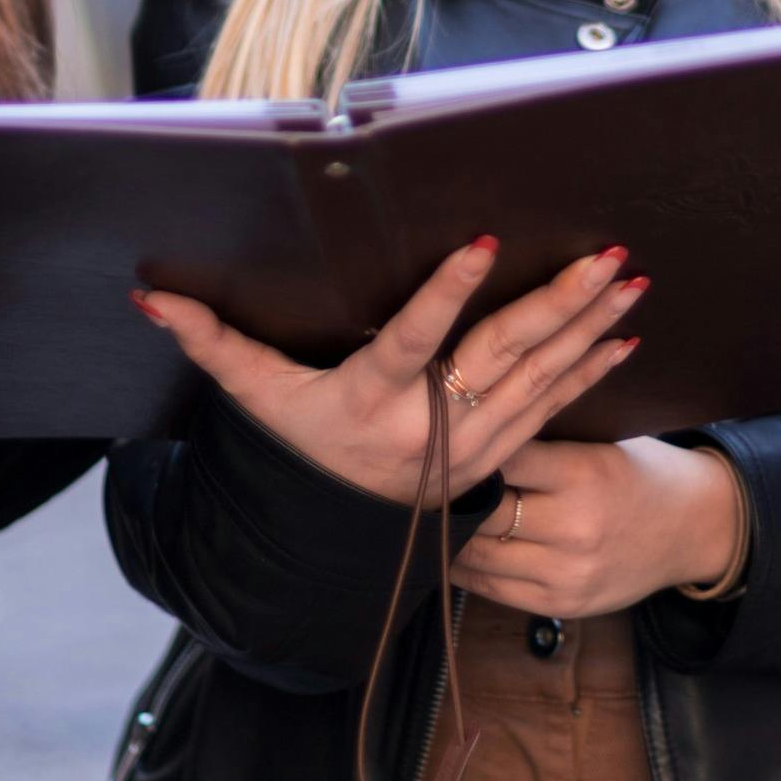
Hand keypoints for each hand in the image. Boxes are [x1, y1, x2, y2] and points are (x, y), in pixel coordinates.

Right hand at [139, 240, 644, 505]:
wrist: (335, 535)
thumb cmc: (298, 446)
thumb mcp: (255, 398)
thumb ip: (211, 341)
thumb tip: (151, 295)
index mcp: (371, 401)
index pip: (414, 341)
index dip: (448, 295)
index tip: (483, 246)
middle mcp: (430, 426)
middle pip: (501, 356)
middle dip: (556, 303)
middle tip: (602, 256)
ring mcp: (472, 446)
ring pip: (541, 379)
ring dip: (590, 328)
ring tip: (629, 280)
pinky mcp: (499, 455)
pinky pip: (556, 409)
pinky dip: (593, 370)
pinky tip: (627, 333)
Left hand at [451, 437, 743, 614]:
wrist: (695, 527)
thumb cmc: (639, 471)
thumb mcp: (599, 442)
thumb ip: (541, 438)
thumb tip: (467, 427)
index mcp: (582, 473)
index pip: (501, 458)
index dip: (466, 450)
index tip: (439, 441)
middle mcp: (574, 527)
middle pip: (482, 513)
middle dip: (449, 497)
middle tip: (419, 480)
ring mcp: (567, 573)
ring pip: (478, 556)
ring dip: (451, 536)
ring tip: (429, 515)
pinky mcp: (562, 605)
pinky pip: (493, 590)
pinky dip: (469, 567)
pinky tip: (456, 547)